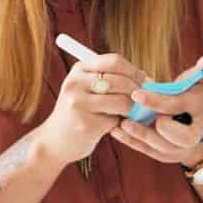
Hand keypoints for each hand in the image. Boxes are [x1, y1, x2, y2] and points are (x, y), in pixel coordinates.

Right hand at [38, 52, 144, 166]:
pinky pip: (116, 120)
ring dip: (132, 109)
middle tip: (143, 99)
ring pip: (121, 101)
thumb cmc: (79, 113)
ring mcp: (79, 104)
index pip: (114, 61)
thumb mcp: (85, 88)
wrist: (55, 141)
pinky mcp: (86, 124)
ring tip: (131, 113)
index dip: (133, 70)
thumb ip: (109, 79)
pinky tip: (117, 126)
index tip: (142, 80)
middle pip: (119, 81)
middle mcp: (75, 84)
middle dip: (137, 91)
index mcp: (78, 70)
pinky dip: (121, 123)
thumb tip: (147, 78)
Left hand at [109, 53, 202, 165]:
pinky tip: (116, 130)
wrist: (190, 121)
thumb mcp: (200, 82)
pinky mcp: (163, 155)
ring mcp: (179, 148)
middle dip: (152, 124)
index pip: (178, 106)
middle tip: (131, 116)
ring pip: (158, 145)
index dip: (157, 101)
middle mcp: (194, 135)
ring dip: (138, 134)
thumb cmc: (192, 95)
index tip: (136, 94)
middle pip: (172, 135)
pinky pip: (146, 150)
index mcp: (200, 112)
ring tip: (122, 123)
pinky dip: (130, 141)